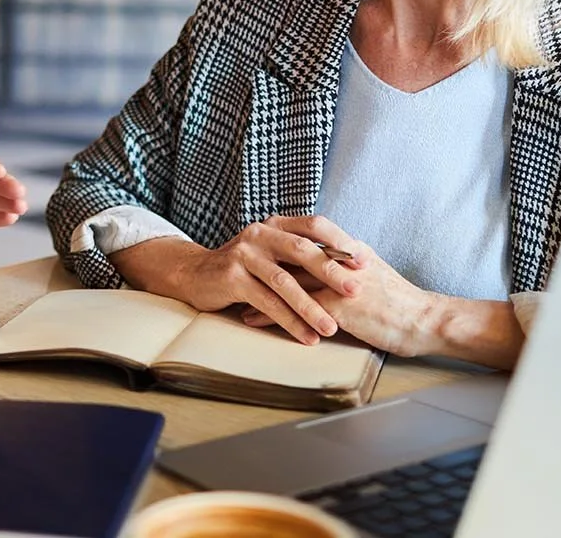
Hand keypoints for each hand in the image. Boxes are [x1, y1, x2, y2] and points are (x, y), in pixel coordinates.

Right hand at [132, 215, 362, 345]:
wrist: (195, 274)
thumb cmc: (243, 267)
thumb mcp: (271, 253)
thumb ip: (299, 254)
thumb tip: (347, 267)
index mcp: (276, 224)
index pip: (314, 225)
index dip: (340, 242)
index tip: (365, 261)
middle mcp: (260, 234)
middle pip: (303, 250)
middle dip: (333, 272)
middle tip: (356, 291)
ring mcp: (244, 254)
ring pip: (285, 281)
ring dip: (311, 306)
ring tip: (331, 327)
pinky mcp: (232, 278)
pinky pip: (267, 302)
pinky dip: (289, 321)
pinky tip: (306, 336)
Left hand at [241, 229, 436, 356]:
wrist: (426, 320)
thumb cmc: (403, 303)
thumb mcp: (376, 273)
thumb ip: (352, 266)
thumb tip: (331, 265)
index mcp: (353, 249)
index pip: (313, 229)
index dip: (284, 231)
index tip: (261, 236)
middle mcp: (343, 260)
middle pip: (293, 250)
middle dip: (264, 258)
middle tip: (238, 262)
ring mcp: (341, 281)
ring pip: (290, 276)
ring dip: (261, 287)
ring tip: (237, 295)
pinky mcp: (341, 305)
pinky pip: (299, 305)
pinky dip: (273, 311)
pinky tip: (254, 317)